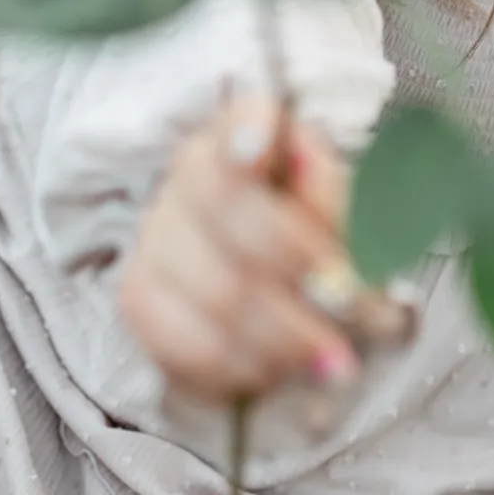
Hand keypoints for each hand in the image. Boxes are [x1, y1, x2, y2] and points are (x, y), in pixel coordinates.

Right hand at [119, 97, 358, 404]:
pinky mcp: (138, 296)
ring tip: (332, 361)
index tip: (259, 149)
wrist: (269, 282)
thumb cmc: (320, 236)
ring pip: (214, 292)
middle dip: (300, 270)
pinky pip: (184, 345)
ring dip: (283, 338)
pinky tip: (277, 374)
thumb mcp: (352, 213)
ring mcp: (156, 232)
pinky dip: (240, 369)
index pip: (243, 120)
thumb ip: (354, 227)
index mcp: (250, 132)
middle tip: (349, 310)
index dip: (248, 133)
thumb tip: (349, 264)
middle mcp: (191, 171)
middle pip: (235, 217)